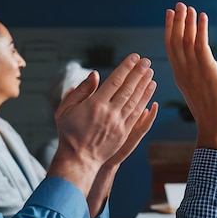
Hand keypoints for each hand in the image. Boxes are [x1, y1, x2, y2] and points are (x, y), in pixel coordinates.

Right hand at [50, 53, 156, 192]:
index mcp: (95, 104)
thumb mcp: (65, 109)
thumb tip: (95, 74)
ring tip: (150, 73)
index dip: (126, 68)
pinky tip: (149, 93)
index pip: (115, 81)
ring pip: (135, 100)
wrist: (78, 159)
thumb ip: (80, 90)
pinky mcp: (124, 133)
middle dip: (138, 73)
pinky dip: (144, 101)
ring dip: (144, 85)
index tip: (134, 58)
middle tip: (147, 61)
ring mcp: (118, 124)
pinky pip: (137, 114)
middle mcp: (109, 113)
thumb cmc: (68, 133)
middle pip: (128, 88)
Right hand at [165, 2, 216, 152]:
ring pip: (186, 40)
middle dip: (176, 21)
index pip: (172, 49)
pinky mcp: (208, 70)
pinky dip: (201, 28)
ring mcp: (194, 71)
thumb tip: (209, 75)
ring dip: (187, 21)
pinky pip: (201, 44)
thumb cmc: (214, 118)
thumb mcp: (202, 94)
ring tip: (188, 7)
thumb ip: (201, 81)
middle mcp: (184, 72)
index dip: (169, 31)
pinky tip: (202, 16)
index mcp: (181, 77)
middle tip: (177, 5)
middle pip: (175, 41)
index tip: (170, 17)